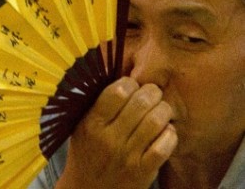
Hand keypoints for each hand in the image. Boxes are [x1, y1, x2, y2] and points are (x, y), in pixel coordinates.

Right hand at [56, 77, 176, 188]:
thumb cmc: (85, 154)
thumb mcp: (81, 127)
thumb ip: (97, 106)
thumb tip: (120, 78)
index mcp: (91, 123)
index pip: (117, 92)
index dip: (130, 83)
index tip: (132, 85)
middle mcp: (109, 138)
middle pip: (141, 103)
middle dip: (152, 93)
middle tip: (152, 93)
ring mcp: (127, 156)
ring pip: (156, 122)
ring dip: (164, 111)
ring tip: (161, 110)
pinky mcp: (143, 172)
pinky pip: (164, 147)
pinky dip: (170, 135)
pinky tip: (166, 132)